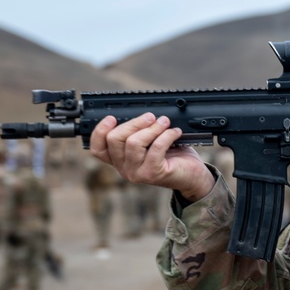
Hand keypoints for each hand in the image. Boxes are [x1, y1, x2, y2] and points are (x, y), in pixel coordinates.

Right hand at [89, 113, 214, 201]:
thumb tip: (140, 113)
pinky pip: (155, 148)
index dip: (100, 131)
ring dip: (152, 128)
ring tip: (164, 123)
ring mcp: (137, 173)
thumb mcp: (150, 143)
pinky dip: (166, 135)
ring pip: (134, 142)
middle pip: (114, 139)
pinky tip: (175, 132)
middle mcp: (124, 169)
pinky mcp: (153, 174)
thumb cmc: (172, 156)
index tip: (112, 117)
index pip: (97, 148)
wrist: (192, 176)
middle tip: (150, 117)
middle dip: (134, 122)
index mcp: (119, 160)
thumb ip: (138, 132)